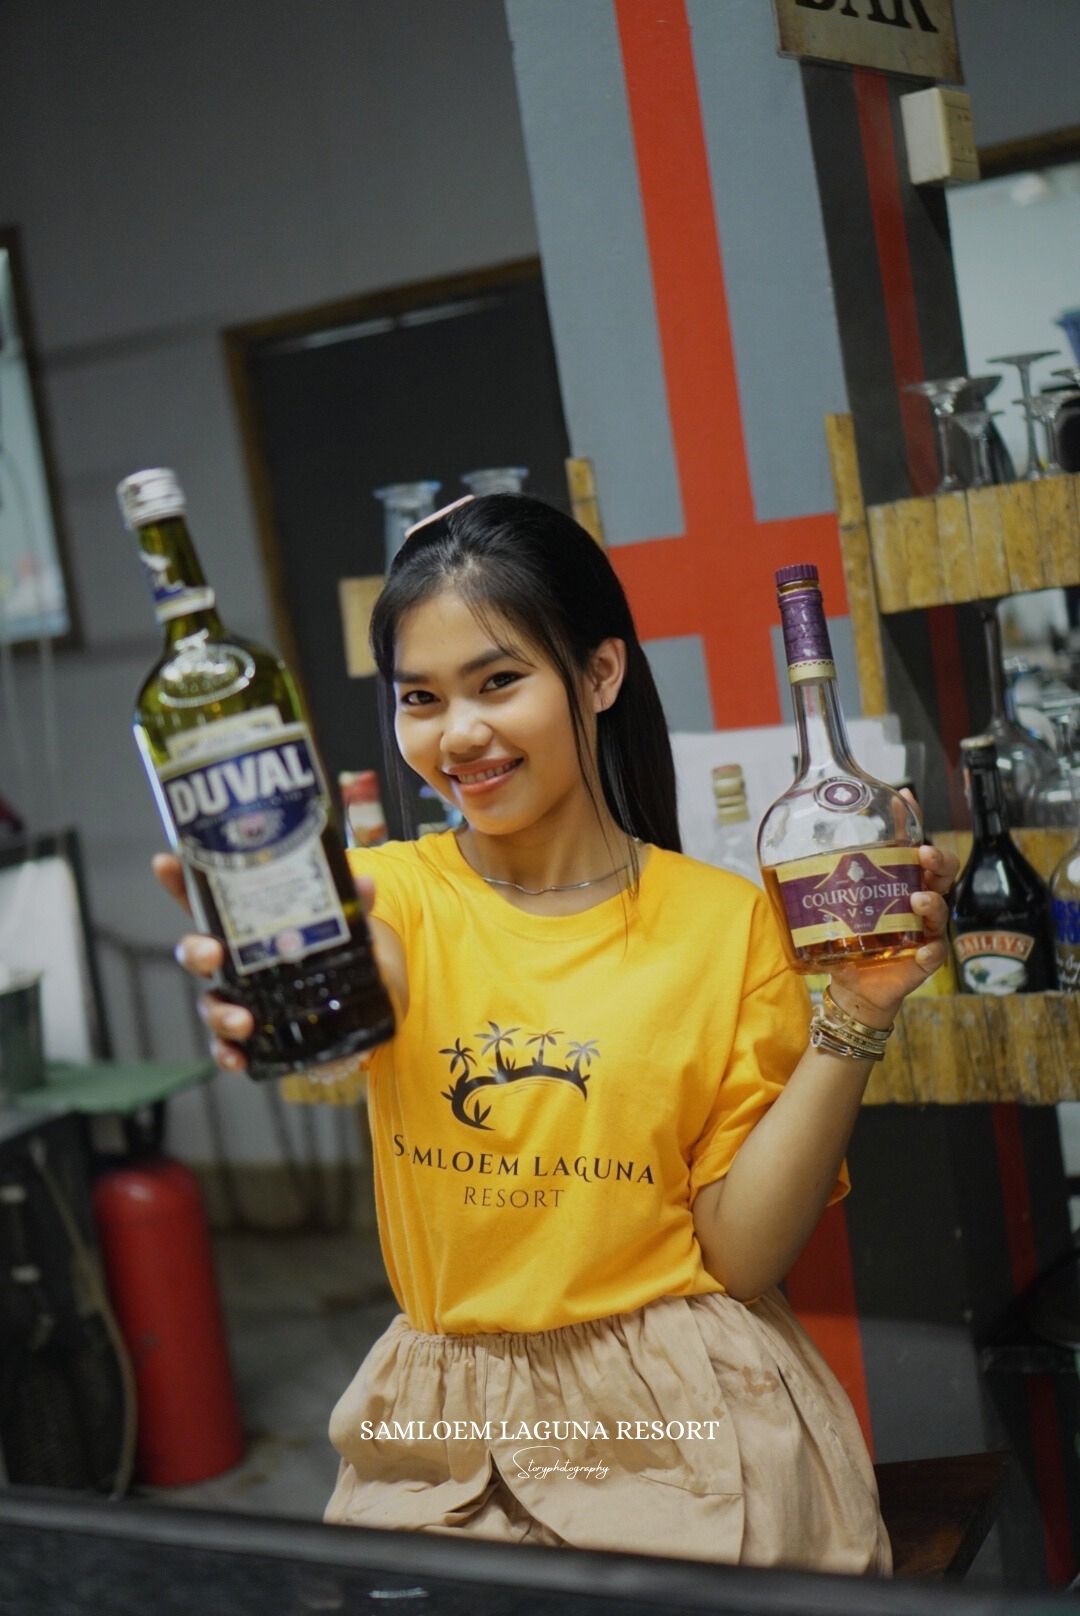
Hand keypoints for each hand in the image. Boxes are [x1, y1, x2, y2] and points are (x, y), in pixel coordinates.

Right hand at [152, 853, 376, 1074]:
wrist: (357, 1010)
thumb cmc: (334, 957)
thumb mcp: (345, 927)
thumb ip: (351, 907)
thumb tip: (366, 885)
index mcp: (248, 930)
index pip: (208, 902)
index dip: (181, 882)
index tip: (164, 862)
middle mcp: (234, 963)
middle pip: (196, 953)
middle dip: (196, 951)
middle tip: (212, 953)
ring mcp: (239, 1000)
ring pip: (210, 1004)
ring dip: (219, 1013)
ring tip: (243, 1022)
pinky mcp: (252, 1037)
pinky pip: (227, 1047)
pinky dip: (228, 1054)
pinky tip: (238, 1058)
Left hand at [825, 794, 958, 1029]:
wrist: (851, 984)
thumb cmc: (846, 937)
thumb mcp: (830, 903)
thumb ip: (813, 877)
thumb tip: (778, 845)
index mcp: (897, 880)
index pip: (911, 844)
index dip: (913, 821)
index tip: (904, 799)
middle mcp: (916, 900)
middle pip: (940, 872)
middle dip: (938, 859)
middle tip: (923, 854)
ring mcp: (923, 929)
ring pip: (941, 909)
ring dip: (932, 902)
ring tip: (917, 900)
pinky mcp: (922, 959)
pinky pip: (935, 954)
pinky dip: (931, 951)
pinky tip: (923, 951)